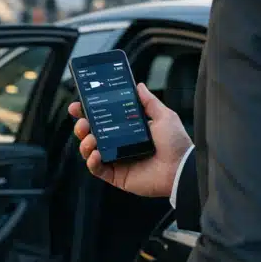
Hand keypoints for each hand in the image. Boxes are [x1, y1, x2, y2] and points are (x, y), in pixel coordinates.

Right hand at [69, 83, 192, 197]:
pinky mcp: (117, 176)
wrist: (182, 168)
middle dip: (82, 127)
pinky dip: (92, 162)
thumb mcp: (164, 116)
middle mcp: (120, 144)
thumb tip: (139, 85)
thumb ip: (149, 101)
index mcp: (128, 130)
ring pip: (90, 151)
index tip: (79, 105)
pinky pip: (97, 170)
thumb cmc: (176, 143)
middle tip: (83, 122)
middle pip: (91, 134)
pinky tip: (96, 154)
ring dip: (84, 143)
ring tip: (91, 138)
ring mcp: (117, 160)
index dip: (88, 112)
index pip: (103, 119)